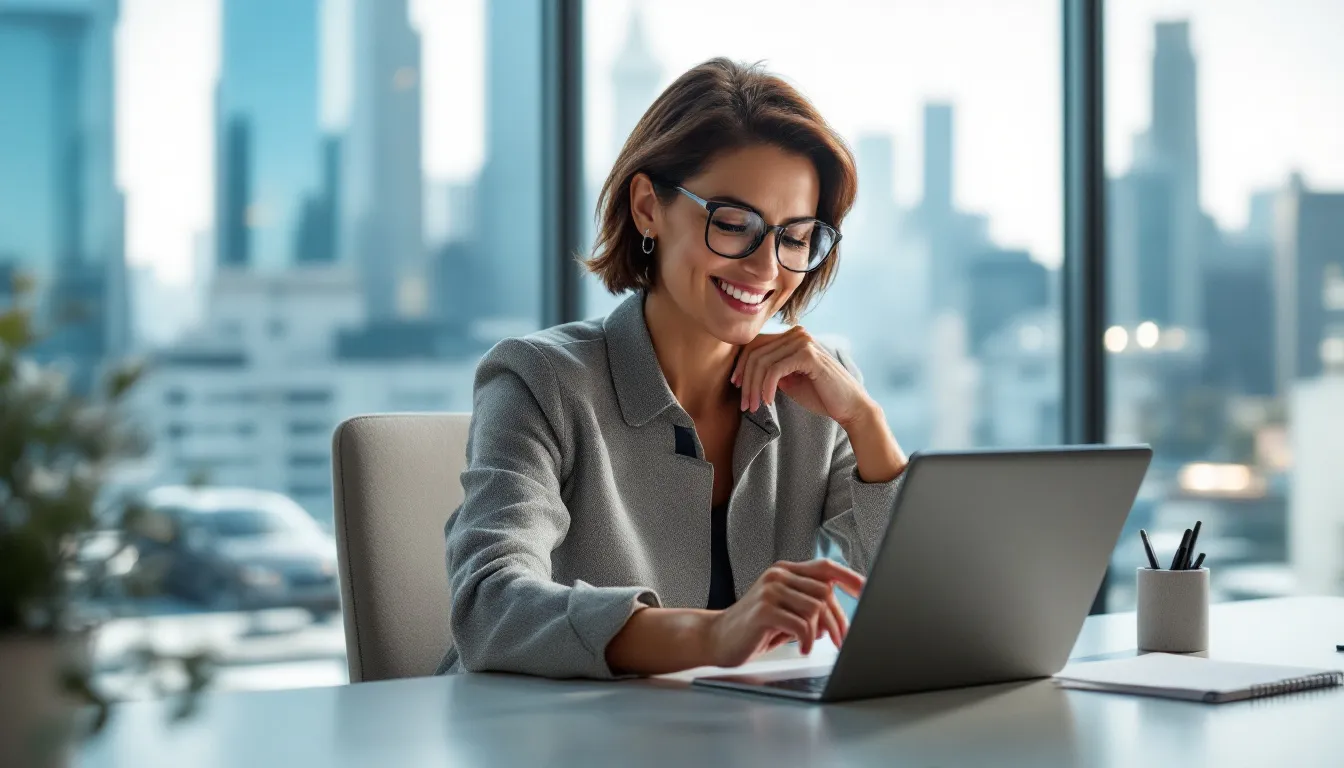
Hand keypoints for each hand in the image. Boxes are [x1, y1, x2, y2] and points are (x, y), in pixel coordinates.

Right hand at [705, 559, 863, 667]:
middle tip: (842, 642)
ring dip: (822, 632)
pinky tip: (801, 648)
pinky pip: (800, 624)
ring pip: (815, 608)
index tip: (868, 591)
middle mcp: (779, 575)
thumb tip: (838, 619)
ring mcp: (770, 590)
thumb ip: (808, 608)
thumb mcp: (784, 612)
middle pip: (825, 592)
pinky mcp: (763, 609)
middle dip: (838, 620)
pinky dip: (807, 639)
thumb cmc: (753, 628)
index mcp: (785, 572)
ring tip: (815, 645)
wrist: (717, 638)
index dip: (849, 578)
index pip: (825, 568)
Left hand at [731, 326, 872, 427]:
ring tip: (754, 407)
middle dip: (745, 380)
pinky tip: (768, 402)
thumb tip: (742, 371)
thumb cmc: (820, 395)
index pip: (756, 344)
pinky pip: (774, 370)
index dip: (741, 366)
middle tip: (744, 404)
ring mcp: (803, 341)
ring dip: (753, 388)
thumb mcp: (788, 380)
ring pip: (762, 362)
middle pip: (755, 352)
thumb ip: (770, 370)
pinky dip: (766, 387)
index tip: (737, 387)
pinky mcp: (808, 355)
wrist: (850, 407)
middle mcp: (797, 333)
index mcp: (792, 336)